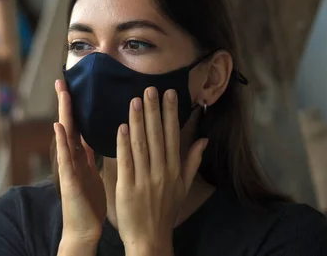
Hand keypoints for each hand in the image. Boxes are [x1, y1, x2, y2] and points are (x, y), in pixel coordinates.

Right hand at [54, 80, 106, 244]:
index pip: (77, 126)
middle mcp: (71, 158)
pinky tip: (58, 126)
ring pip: (65, 137)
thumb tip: (91, 137)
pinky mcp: (69, 180)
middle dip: (65, 103)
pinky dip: (61, 141)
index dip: (75, 107)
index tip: (72, 86)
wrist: (84, 229)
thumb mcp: (91, 173)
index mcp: (80, 156)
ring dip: (63, 114)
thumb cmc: (89, 202)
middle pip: (69, 125)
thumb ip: (89, 155)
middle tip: (62, 81)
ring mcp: (68, 168)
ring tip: (62, 94)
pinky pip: (65, 158)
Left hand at [115, 87, 207, 254]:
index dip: (171, 114)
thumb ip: (193, 162)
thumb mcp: (183, 187)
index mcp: (174, 170)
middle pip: (157, 136)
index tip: (169, 93)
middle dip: (154, 110)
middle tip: (150, 88)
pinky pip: (126, 161)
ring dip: (138, 121)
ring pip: (141, 145)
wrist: (150, 238)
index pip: (173, 136)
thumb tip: (204, 139)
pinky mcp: (127, 187)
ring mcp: (144, 179)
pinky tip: (122, 126)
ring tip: (135, 100)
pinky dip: (124, 143)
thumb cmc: (165, 211)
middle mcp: (161, 171)